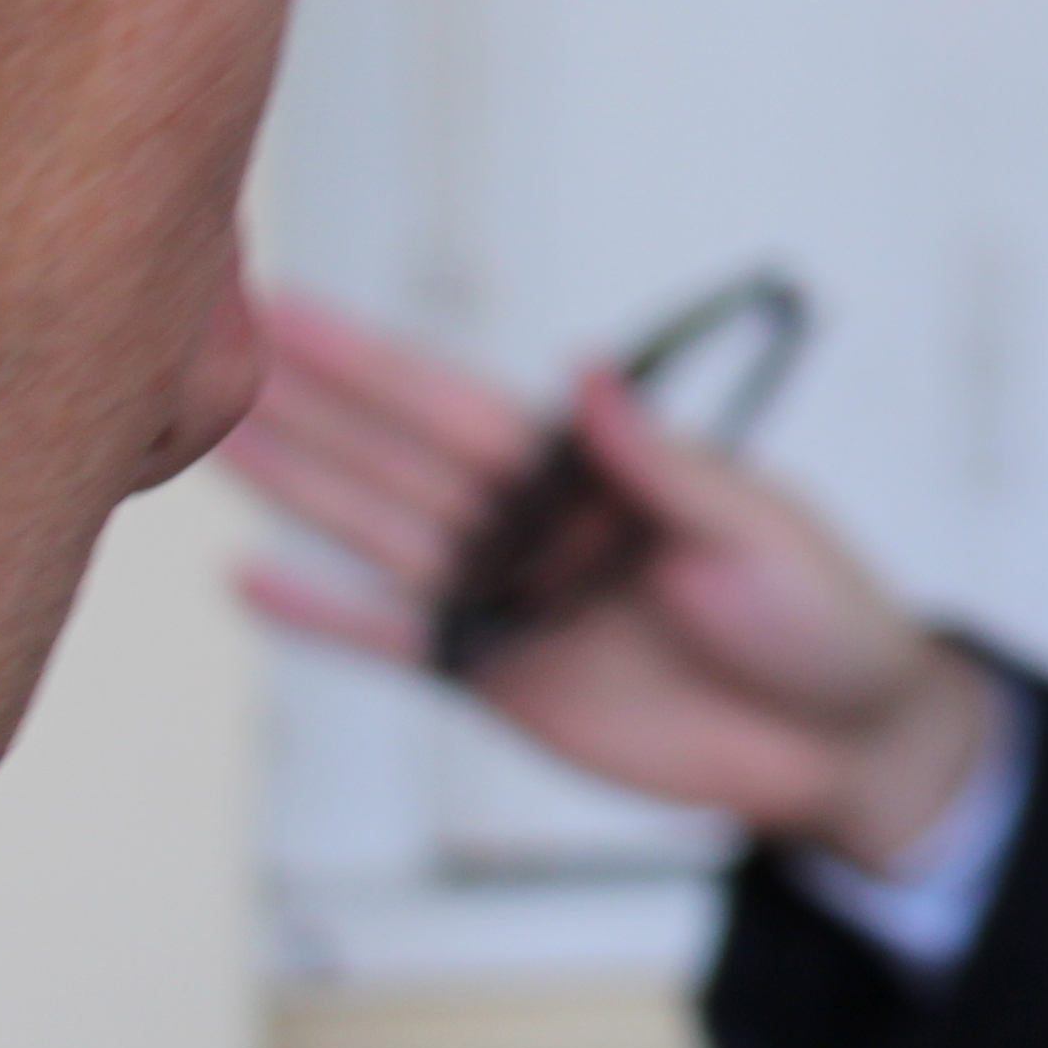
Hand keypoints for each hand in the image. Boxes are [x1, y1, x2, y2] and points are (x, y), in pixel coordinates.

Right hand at [229, 290, 1001, 873]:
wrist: (841, 740)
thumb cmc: (821, 611)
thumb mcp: (752, 527)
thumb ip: (655, 463)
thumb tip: (582, 369)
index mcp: (592, 466)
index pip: (455, 401)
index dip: (369, 359)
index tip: (288, 306)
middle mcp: (535, 521)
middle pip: (395, 457)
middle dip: (307, 406)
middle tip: (206, 352)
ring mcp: (511, 597)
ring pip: (379, 534)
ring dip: (298, 490)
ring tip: (209, 443)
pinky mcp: (501, 679)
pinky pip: (400, 642)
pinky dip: (324, 618)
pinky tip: (250, 582)